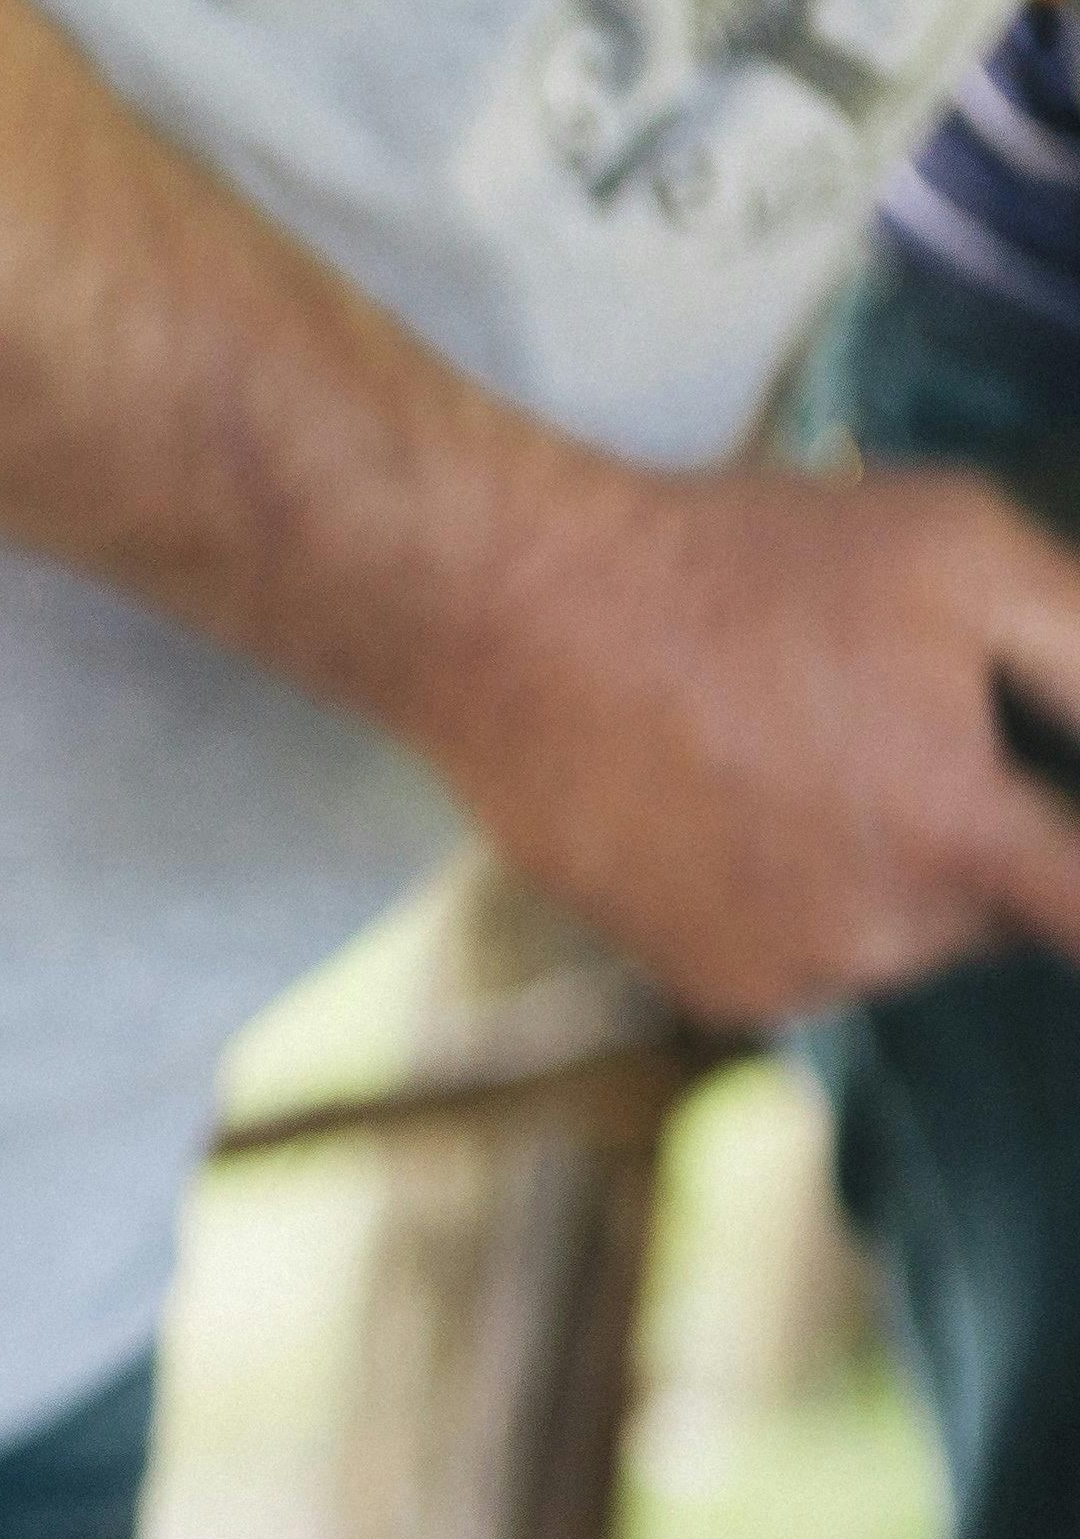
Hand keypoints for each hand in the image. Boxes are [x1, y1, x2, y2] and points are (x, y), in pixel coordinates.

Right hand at [398, 459, 1079, 1026]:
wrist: (514, 620)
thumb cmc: (740, 565)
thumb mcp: (964, 549)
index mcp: (958, 832)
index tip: (1064, 836)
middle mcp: (877, 934)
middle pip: (1006, 902)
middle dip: (985, 819)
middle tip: (895, 712)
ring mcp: (787, 974)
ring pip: (912, 932)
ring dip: (894, 857)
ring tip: (801, 745)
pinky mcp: (714, 989)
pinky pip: (821, 953)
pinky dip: (809, 892)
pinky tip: (743, 801)